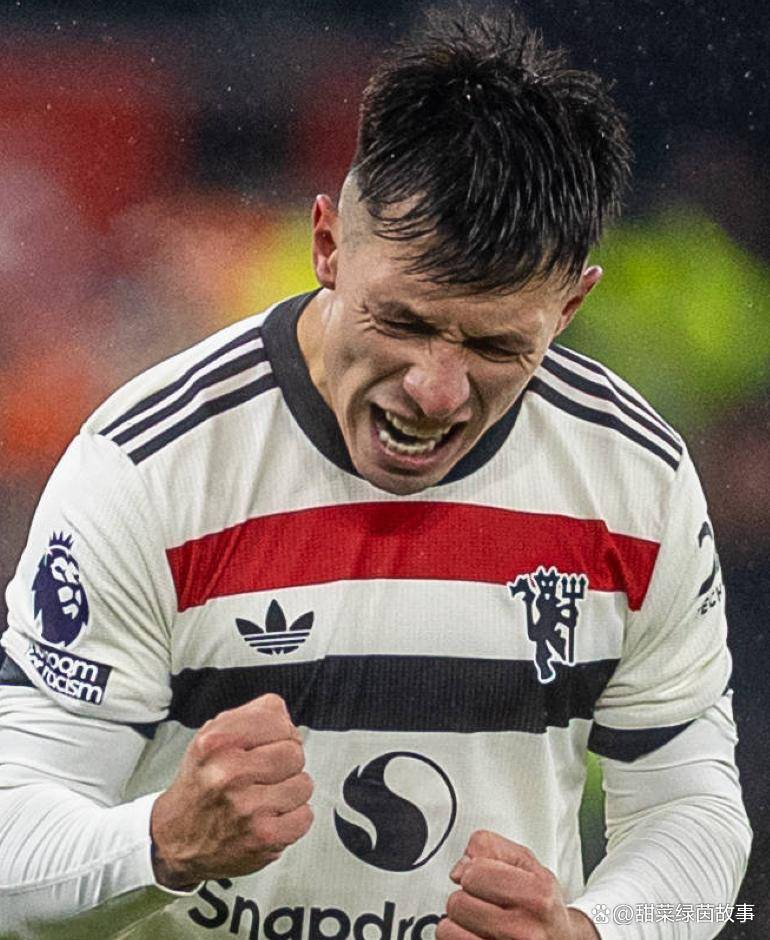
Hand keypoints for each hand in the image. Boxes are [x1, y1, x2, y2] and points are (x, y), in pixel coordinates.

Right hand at [150, 693, 312, 888]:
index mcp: (216, 743)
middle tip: (265, 773)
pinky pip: (305, 816)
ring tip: (266, 796)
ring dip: (290, 791)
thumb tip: (285, 715)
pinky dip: (293, 817)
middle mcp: (229, 774)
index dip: (279, 732)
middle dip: (285, 762)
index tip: (269, 743)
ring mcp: (248, 808)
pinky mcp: (263, 837)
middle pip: (294, 752)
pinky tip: (271, 816)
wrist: (175, 840)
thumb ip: (251, 715)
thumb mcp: (211, 737)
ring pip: (303, 784)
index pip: (278, 720)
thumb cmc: (200, 785)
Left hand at [437, 831, 598, 939]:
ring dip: (459, 922)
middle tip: (484, 902)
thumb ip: (491, 847)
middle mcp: (526, 931)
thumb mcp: (528, 864)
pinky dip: (457, 936)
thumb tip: (459, 869)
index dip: (473, 871)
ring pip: (449, 929)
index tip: (482, 878)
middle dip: (466, 897)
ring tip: (480, 920)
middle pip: (458, 903)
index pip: (474, 875)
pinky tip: (475, 933)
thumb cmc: (542, 904)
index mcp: (538, 896)